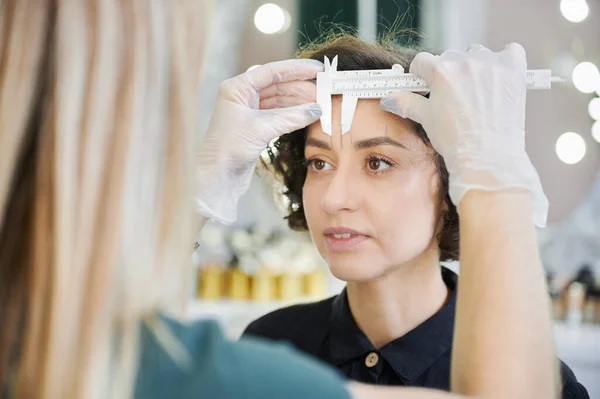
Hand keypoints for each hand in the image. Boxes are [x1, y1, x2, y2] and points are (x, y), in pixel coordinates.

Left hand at [196, 59, 322, 223]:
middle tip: (325, 88)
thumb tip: (318, 109)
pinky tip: (309, 114)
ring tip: (321, 102)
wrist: (217, 178)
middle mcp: (242, 96)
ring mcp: (248, 111)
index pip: (272, 71)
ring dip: (300, 101)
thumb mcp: (262, 128)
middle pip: (278, 84)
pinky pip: (279, 114)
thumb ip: (291, 117)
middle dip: (302, 87)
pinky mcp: (255, 127)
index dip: (297, 69)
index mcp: (237, 88)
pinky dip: (294, 114)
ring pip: (280, 100)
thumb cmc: (229, 149)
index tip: (319, 69)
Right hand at [380, 43, 547, 226]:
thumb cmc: (456, 140)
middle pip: (450, 57)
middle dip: (449, 74)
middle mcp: (465, 63)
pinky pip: (510, 51)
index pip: (423, 61)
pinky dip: (505, 62)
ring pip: (477, 54)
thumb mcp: (426, 119)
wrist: (488, 157)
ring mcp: (491, 64)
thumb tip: (389, 99)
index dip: (422, 75)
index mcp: (441, 72)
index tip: (427, 84)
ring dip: (475, 67)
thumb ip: (406, 103)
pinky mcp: (514, 69)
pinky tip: (500, 80)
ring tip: (477, 93)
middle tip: (453, 97)